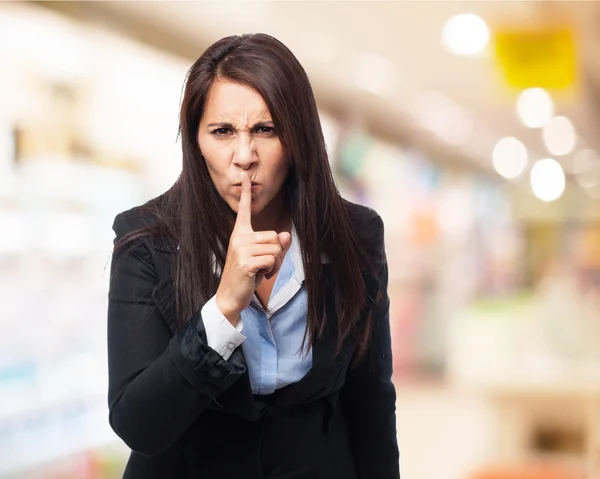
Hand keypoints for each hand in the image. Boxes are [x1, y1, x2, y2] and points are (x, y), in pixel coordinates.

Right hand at [215, 172, 291, 324]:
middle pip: (275, 236)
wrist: (230, 296)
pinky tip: (258, 275)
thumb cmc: (247, 275)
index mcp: (240, 233)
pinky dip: (271, 269)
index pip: (244, 210)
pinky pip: (272, 259)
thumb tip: (286, 235)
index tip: (245, 175)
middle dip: (276, 254)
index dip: (246, 193)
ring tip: (260, 270)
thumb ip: (276, 245)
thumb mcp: (263, 258)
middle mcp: (239, 237)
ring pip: (275, 248)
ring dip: (274, 263)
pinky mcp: (246, 261)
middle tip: (262, 265)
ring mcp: (241, 248)